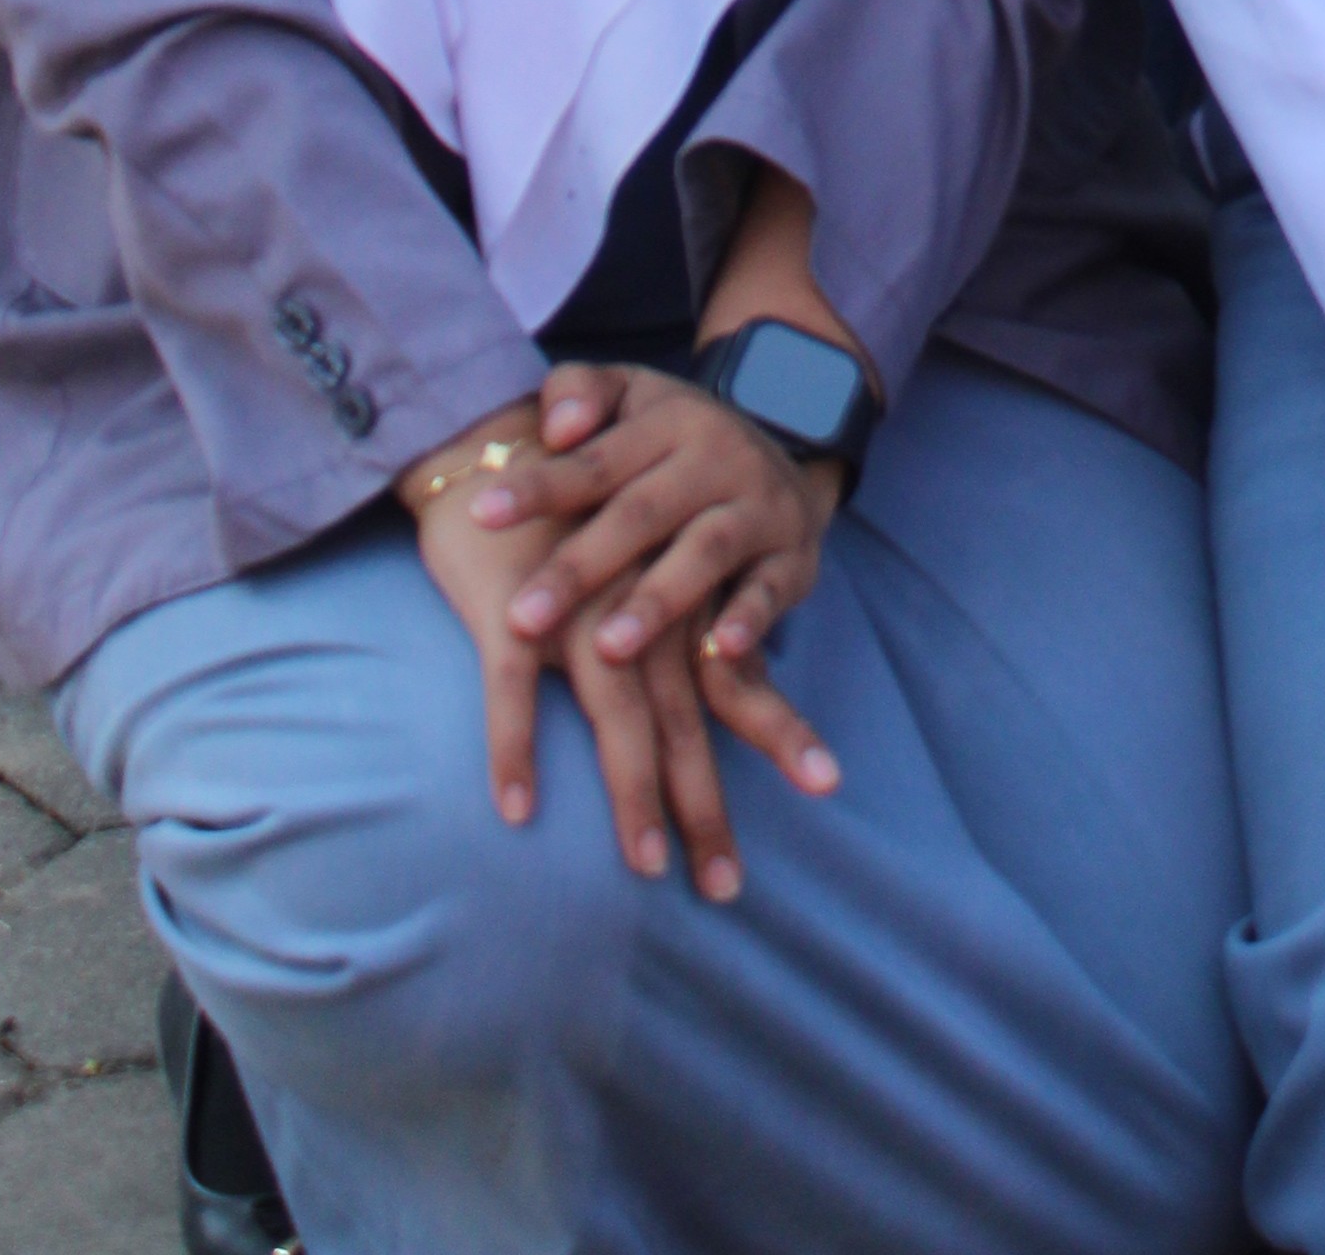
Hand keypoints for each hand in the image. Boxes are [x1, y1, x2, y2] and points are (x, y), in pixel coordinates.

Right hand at [405, 379, 831, 906]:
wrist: (498, 438)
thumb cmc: (570, 511)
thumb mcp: (636, 554)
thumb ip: (672, 614)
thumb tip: (721, 666)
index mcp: (678, 599)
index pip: (736, 677)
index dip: (779, 730)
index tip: (826, 785)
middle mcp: (642, 614)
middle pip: (685, 721)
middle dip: (705, 804)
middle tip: (727, 887)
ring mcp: (581, 614)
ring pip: (617, 718)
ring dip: (632, 793)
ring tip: (648, 866)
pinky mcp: (515, 610)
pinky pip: (515, 690)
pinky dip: (516, 746)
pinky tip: (518, 808)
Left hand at [500, 359, 837, 690]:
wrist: (784, 456)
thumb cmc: (671, 443)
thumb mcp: (631, 398)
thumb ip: (582, 393)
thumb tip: (555, 426)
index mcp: (669, 420)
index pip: (594, 458)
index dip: (540, 486)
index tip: (480, 515)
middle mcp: (718, 457)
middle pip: (641, 513)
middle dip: (581, 567)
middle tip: (521, 619)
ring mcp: (760, 507)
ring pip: (706, 551)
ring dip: (657, 601)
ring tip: (607, 649)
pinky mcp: (794, 558)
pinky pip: (772, 590)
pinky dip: (751, 619)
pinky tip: (721, 651)